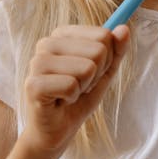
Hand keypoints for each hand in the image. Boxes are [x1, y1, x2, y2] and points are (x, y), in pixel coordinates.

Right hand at [23, 24, 129, 153]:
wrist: (58, 129)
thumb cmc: (79, 98)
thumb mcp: (104, 72)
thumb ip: (116, 50)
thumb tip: (124, 29)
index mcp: (62, 35)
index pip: (104, 35)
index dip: (106, 59)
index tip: (93, 72)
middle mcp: (47, 43)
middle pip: (98, 50)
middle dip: (96, 75)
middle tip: (80, 86)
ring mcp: (37, 62)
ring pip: (87, 68)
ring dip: (84, 87)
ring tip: (69, 94)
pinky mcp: (33, 84)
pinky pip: (71, 86)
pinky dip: (72, 98)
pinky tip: (60, 101)